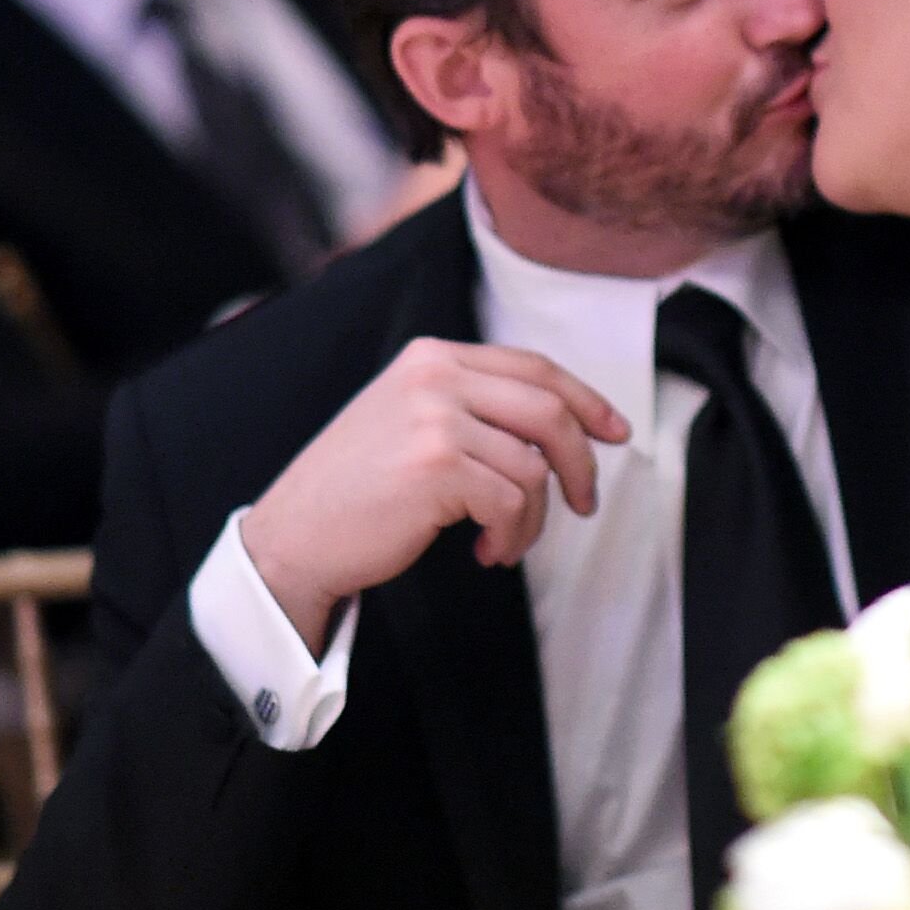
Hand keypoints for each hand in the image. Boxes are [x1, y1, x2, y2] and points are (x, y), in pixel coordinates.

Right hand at [242, 339, 630, 647]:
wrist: (294, 537)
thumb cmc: (356, 491)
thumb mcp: (409, 420)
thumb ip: (471, 407)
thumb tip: (559, 426)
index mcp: (433, 358)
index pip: (534, 367)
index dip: (585, 399)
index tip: (615, 431)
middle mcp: (436, 376)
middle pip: (550, 409)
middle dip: (581, 461)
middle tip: (585, 503)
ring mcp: (437, 418)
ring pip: (534, 466)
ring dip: (534, 519)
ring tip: (504, 542)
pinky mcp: (439, 466)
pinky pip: (514, 503)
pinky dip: (511, 536)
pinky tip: (483, 550)